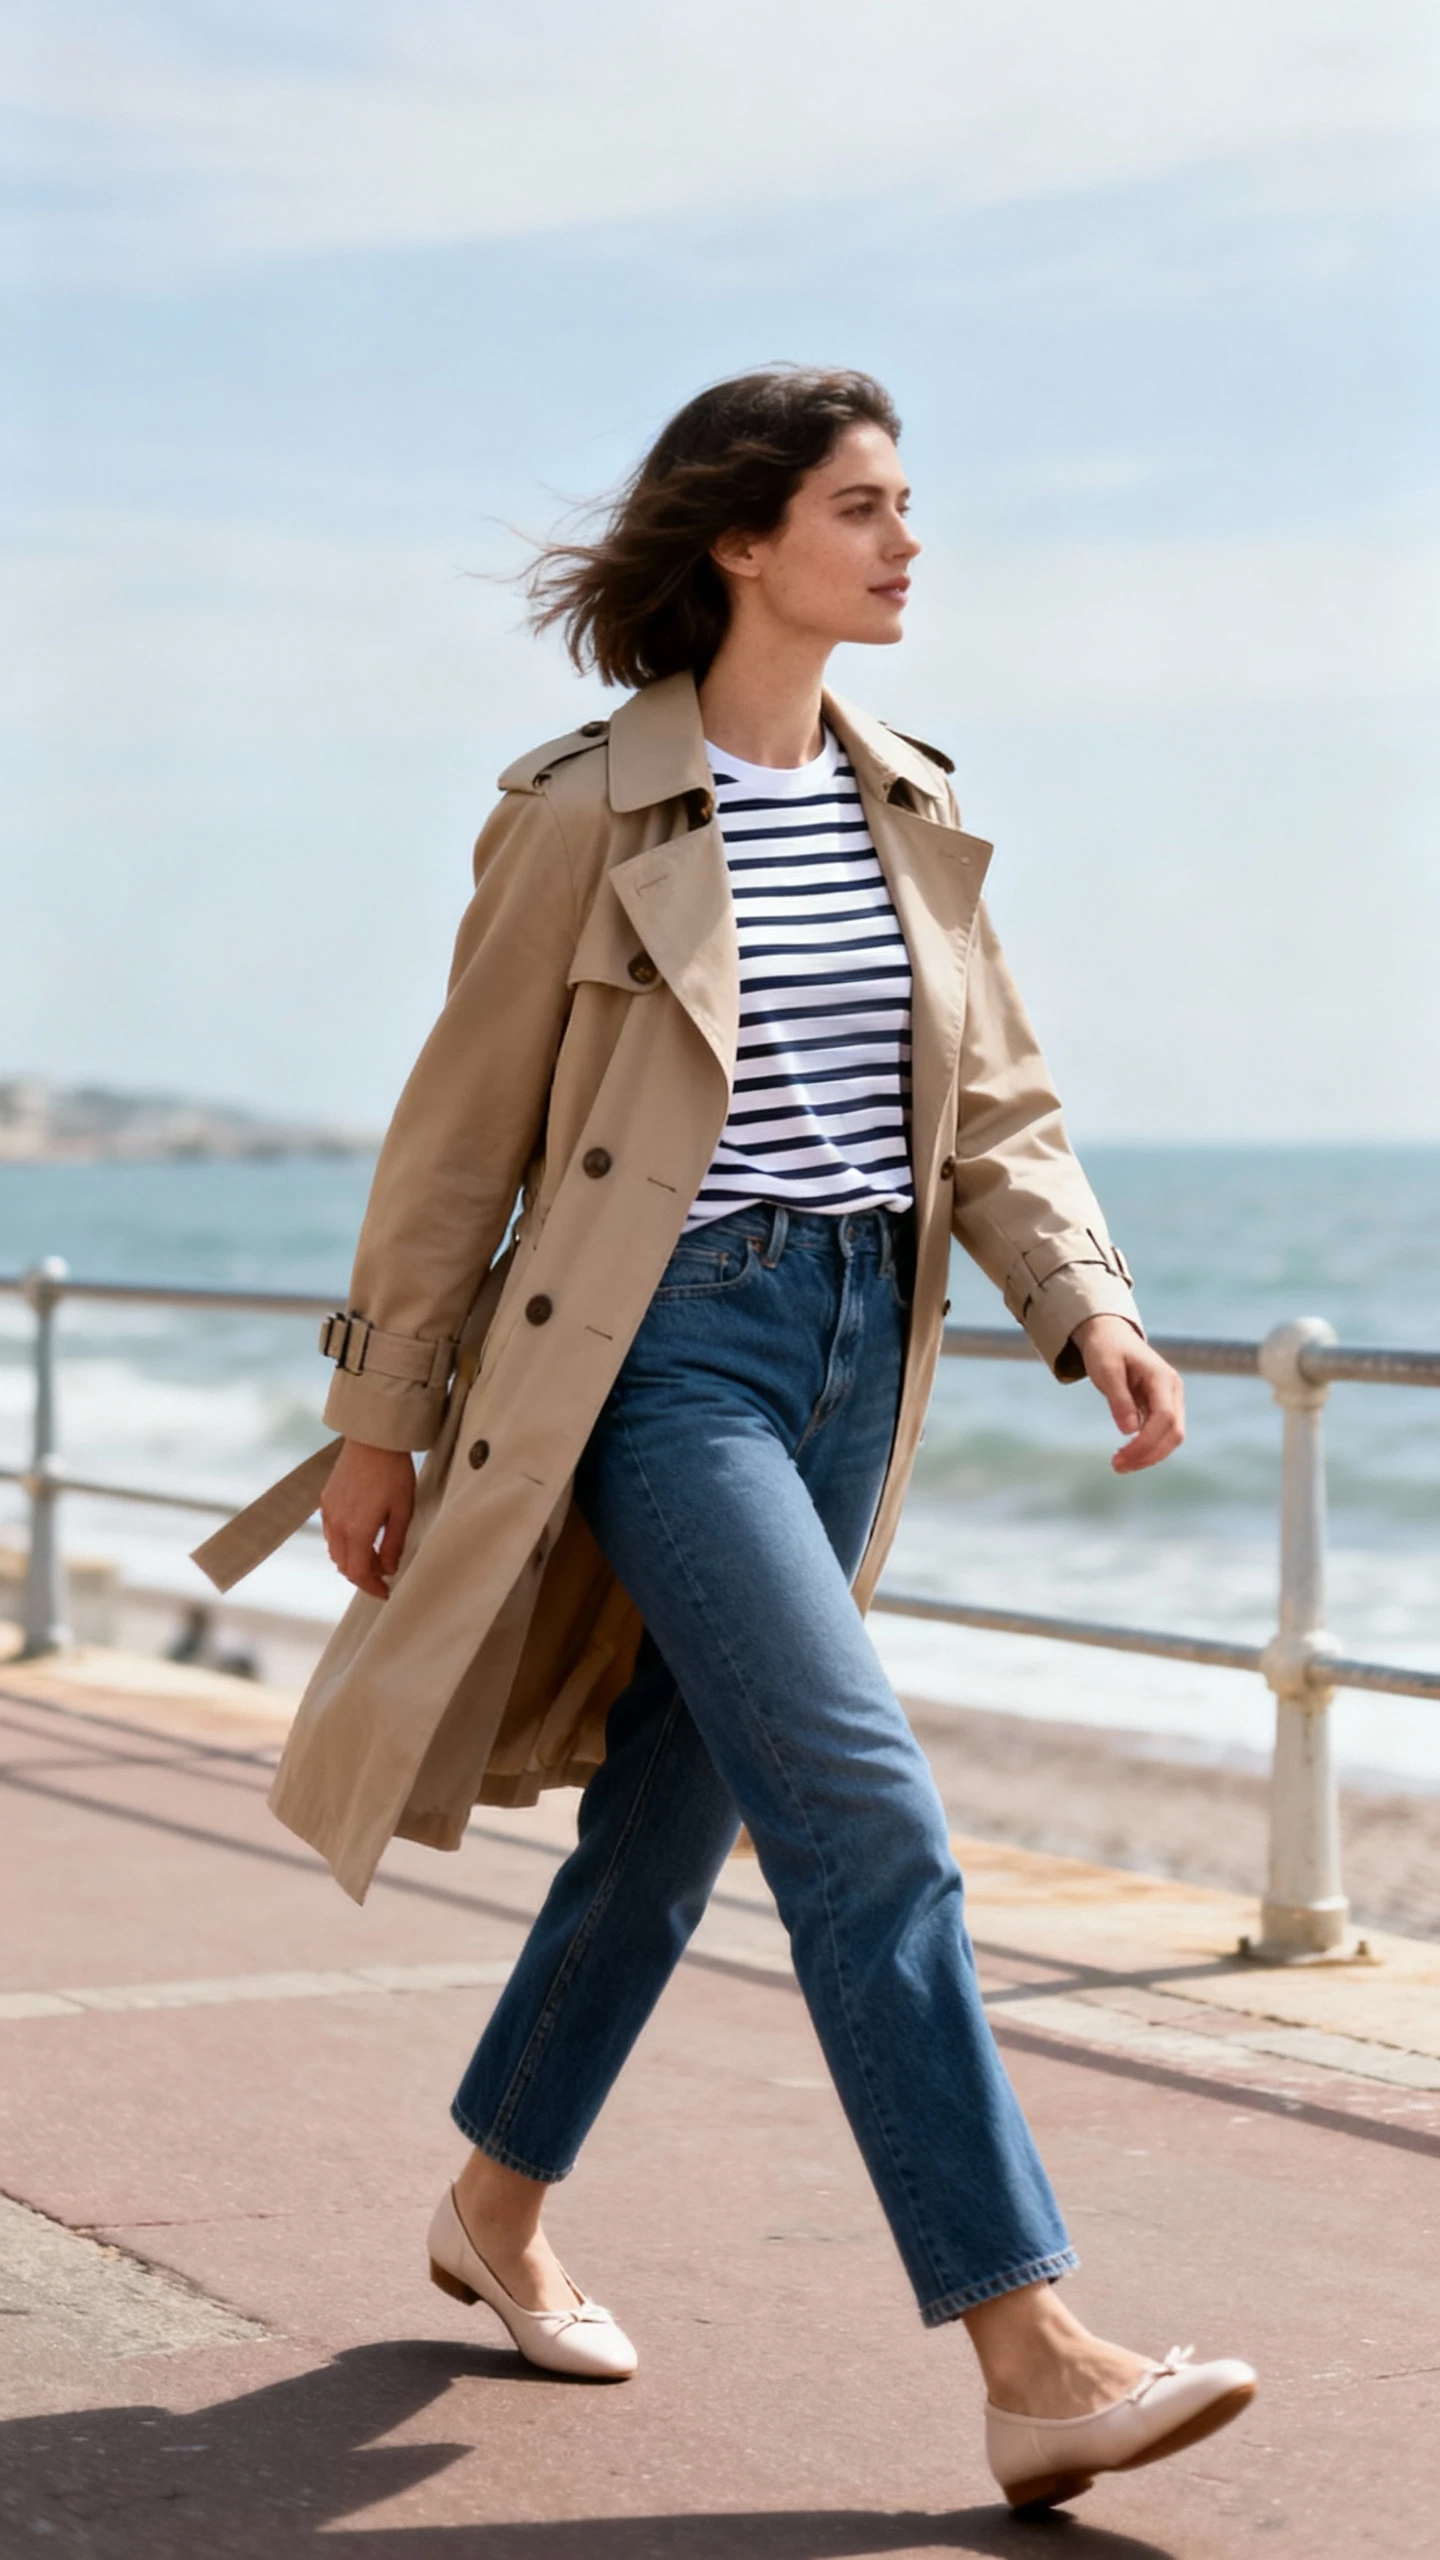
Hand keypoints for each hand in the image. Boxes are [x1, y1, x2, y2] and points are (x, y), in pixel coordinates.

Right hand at [321, 1439, 415, 1596]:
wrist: (373, 1439)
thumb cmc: (393, 1473)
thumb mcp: (402, 1511)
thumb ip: (393, 1544)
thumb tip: (388, 1569)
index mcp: (356, 1530)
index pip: (358, 1572)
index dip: (371, 1586)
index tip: (384, 1591)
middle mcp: (336, 1523)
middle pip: (343, 1565)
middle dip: (362, 1575)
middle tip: (382, 1575)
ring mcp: (328, 1511)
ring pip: (334, 1550)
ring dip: (352, 1560)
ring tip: (374, 1556)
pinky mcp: (326, 1499)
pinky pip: (330, 1533)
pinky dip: (343, 1544)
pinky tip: (360, 1537)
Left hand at [1072, 1316, 1184, 1473]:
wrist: (1110, 1335)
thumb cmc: (1106, 1349)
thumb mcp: (1106, 1369)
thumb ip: (1118, 1398)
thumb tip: (1129, 1430)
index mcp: (1163, 1378)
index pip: (1165, 1418)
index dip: (1146, 1442)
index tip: (1120, 1457)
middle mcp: (1173, 1390)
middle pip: (1174, 1432)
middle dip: (1149, 1454)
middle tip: (1117, 1467)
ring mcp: (1170, 1399)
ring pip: (1171, 1436)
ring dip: (1149, 1455)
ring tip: (1120, 1464)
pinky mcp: (1162, 1407)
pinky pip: (1161, 1433)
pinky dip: (1147, 1447)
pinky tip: (1126, 1454)